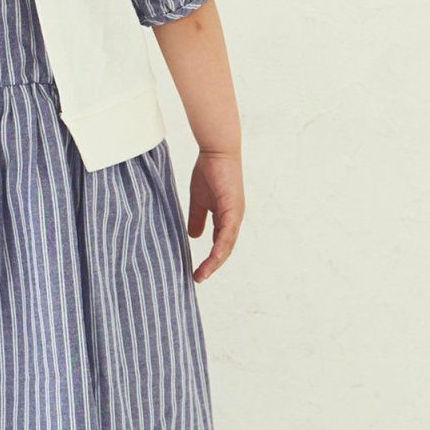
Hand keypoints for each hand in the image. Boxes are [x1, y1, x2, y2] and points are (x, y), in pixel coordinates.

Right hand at [187, 149, 243, 282]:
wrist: (217, 151)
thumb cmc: (209, 171)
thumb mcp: (199, 200)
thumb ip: (197, 218)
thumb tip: (194, 236)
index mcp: (226, 217)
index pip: (220, 244)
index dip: (210, 259)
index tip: (198, 271)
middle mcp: (234, 219)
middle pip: (225, 249)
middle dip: (212, 265)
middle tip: (198, 278)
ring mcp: (236, 214)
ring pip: (227, 245)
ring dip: (215, 261)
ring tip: (202, 274)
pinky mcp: (233, 208)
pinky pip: (227, 233)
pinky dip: (221, 246)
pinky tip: (213, 257)